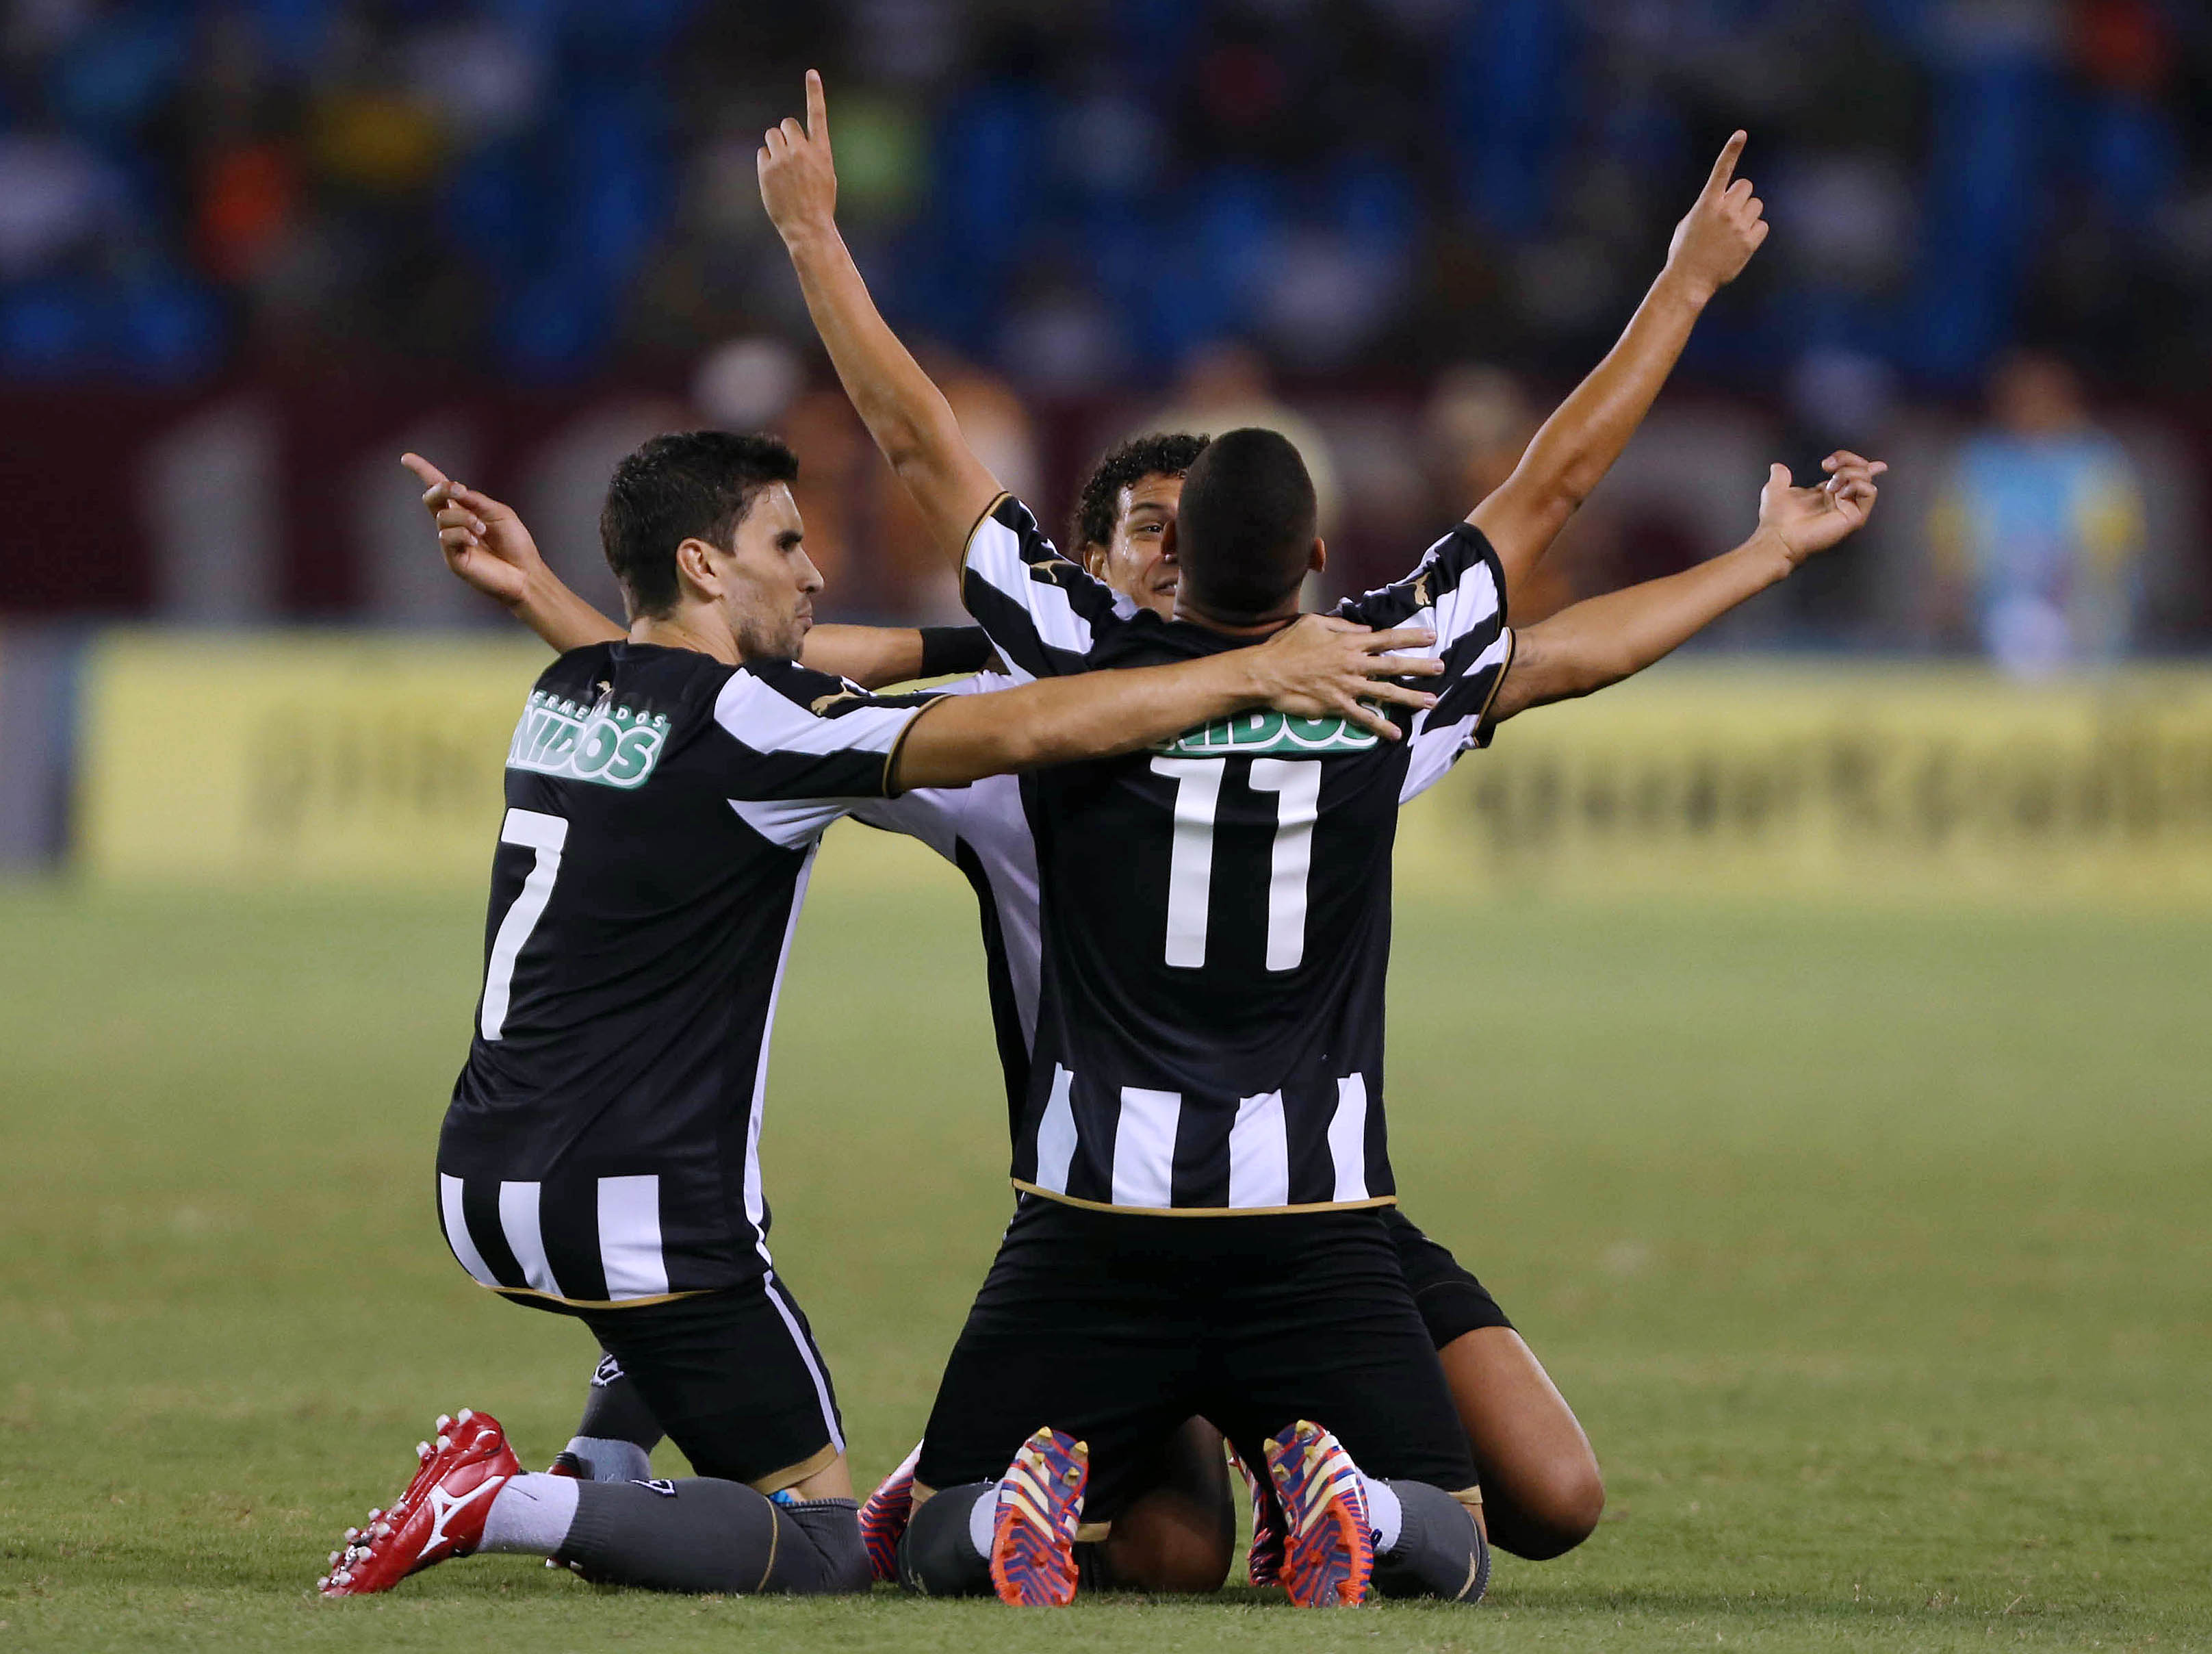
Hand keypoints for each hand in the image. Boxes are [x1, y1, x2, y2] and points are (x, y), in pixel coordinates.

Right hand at [399, 452, 545, 607]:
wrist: (525, 572)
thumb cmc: (515, 542)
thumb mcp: (498, 512)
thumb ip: (475, 500)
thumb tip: (455, 489)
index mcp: (465, 510)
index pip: (439, 489)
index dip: (423, 472)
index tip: (406, 458)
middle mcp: (454, 524)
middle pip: (432, 498)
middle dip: (443, 489)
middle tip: (459, 490)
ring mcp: (451, 542)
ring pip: (442, 517)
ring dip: (464, 518)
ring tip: (482, 530)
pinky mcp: (452, 558)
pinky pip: (446, 537)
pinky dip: (462, 533)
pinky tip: (475, 541)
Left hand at [757, 69, 836, 240]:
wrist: (808, 227)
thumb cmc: (819, 203)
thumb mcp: (826, 175)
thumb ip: (812, 153)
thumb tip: (793, 141)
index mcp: (822, 152)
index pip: (818, 115)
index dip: (815, 92)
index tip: (811, 73)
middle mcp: (802, 151)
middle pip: (787, 123)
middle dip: (786, 134)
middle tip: (789, 154)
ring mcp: (783, 159)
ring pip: (772, 135)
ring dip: (775, 146)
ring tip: (782, 168)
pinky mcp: (767, 169)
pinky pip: (762, 153)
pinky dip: (766, 162)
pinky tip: (774, 179)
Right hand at [1245, 615, 1444, 740]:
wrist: (1267, 673)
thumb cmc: (1287, 646)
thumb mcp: (1313, 623)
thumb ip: (1342, 624)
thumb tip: (1365, 629)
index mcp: (1349, 642)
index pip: (1387, 638)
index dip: (1411, 637)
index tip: (1431, 637)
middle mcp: (1354, 664)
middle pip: (1394, 665)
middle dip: (1420, 666)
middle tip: (1441, 668)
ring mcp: (1348, 687)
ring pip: (1386, 692)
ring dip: (1411, 697)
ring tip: (1431, 701)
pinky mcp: (1338, 706)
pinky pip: (1364, 718)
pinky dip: (1380, 727)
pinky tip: (1396, 735)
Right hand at [1665, 132, 1767, 301]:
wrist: (1689, 280)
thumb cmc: (1685, 252)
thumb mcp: (1689, 223)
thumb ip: (1708, 206)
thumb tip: (1724, 200)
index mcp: (1707, 203)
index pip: (1722, 170)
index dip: (1732, 150)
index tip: (1741, 134)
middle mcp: (1724, 210)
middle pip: (1746, 186)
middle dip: (1740, 197)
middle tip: (1730, 214)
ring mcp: (1738, 225)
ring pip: (1756, 205)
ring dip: (1748, 215)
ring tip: (1733, 233)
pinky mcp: (1750, 241)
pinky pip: (1762, 225)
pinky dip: (1754, 232)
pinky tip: (1740, 243)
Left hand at [1756, 450, 1886, 563]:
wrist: (1777, 536)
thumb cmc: (1776, 520)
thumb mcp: (1775, 489)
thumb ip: (1780, 476)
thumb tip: (1777, 467)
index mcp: (1826, 494)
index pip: (1848, 473)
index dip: (1850, 460)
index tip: (1830, 460)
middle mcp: (1840, 501)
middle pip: (1861, 471)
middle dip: (1848, 460)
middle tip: (1827, 465)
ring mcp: (1848, 509)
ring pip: (1866, 479)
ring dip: (1848, 473)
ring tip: (1829, 485)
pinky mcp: (1854, 518)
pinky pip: (1870, 492)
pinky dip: (1857, 485)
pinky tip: (1839, 493)